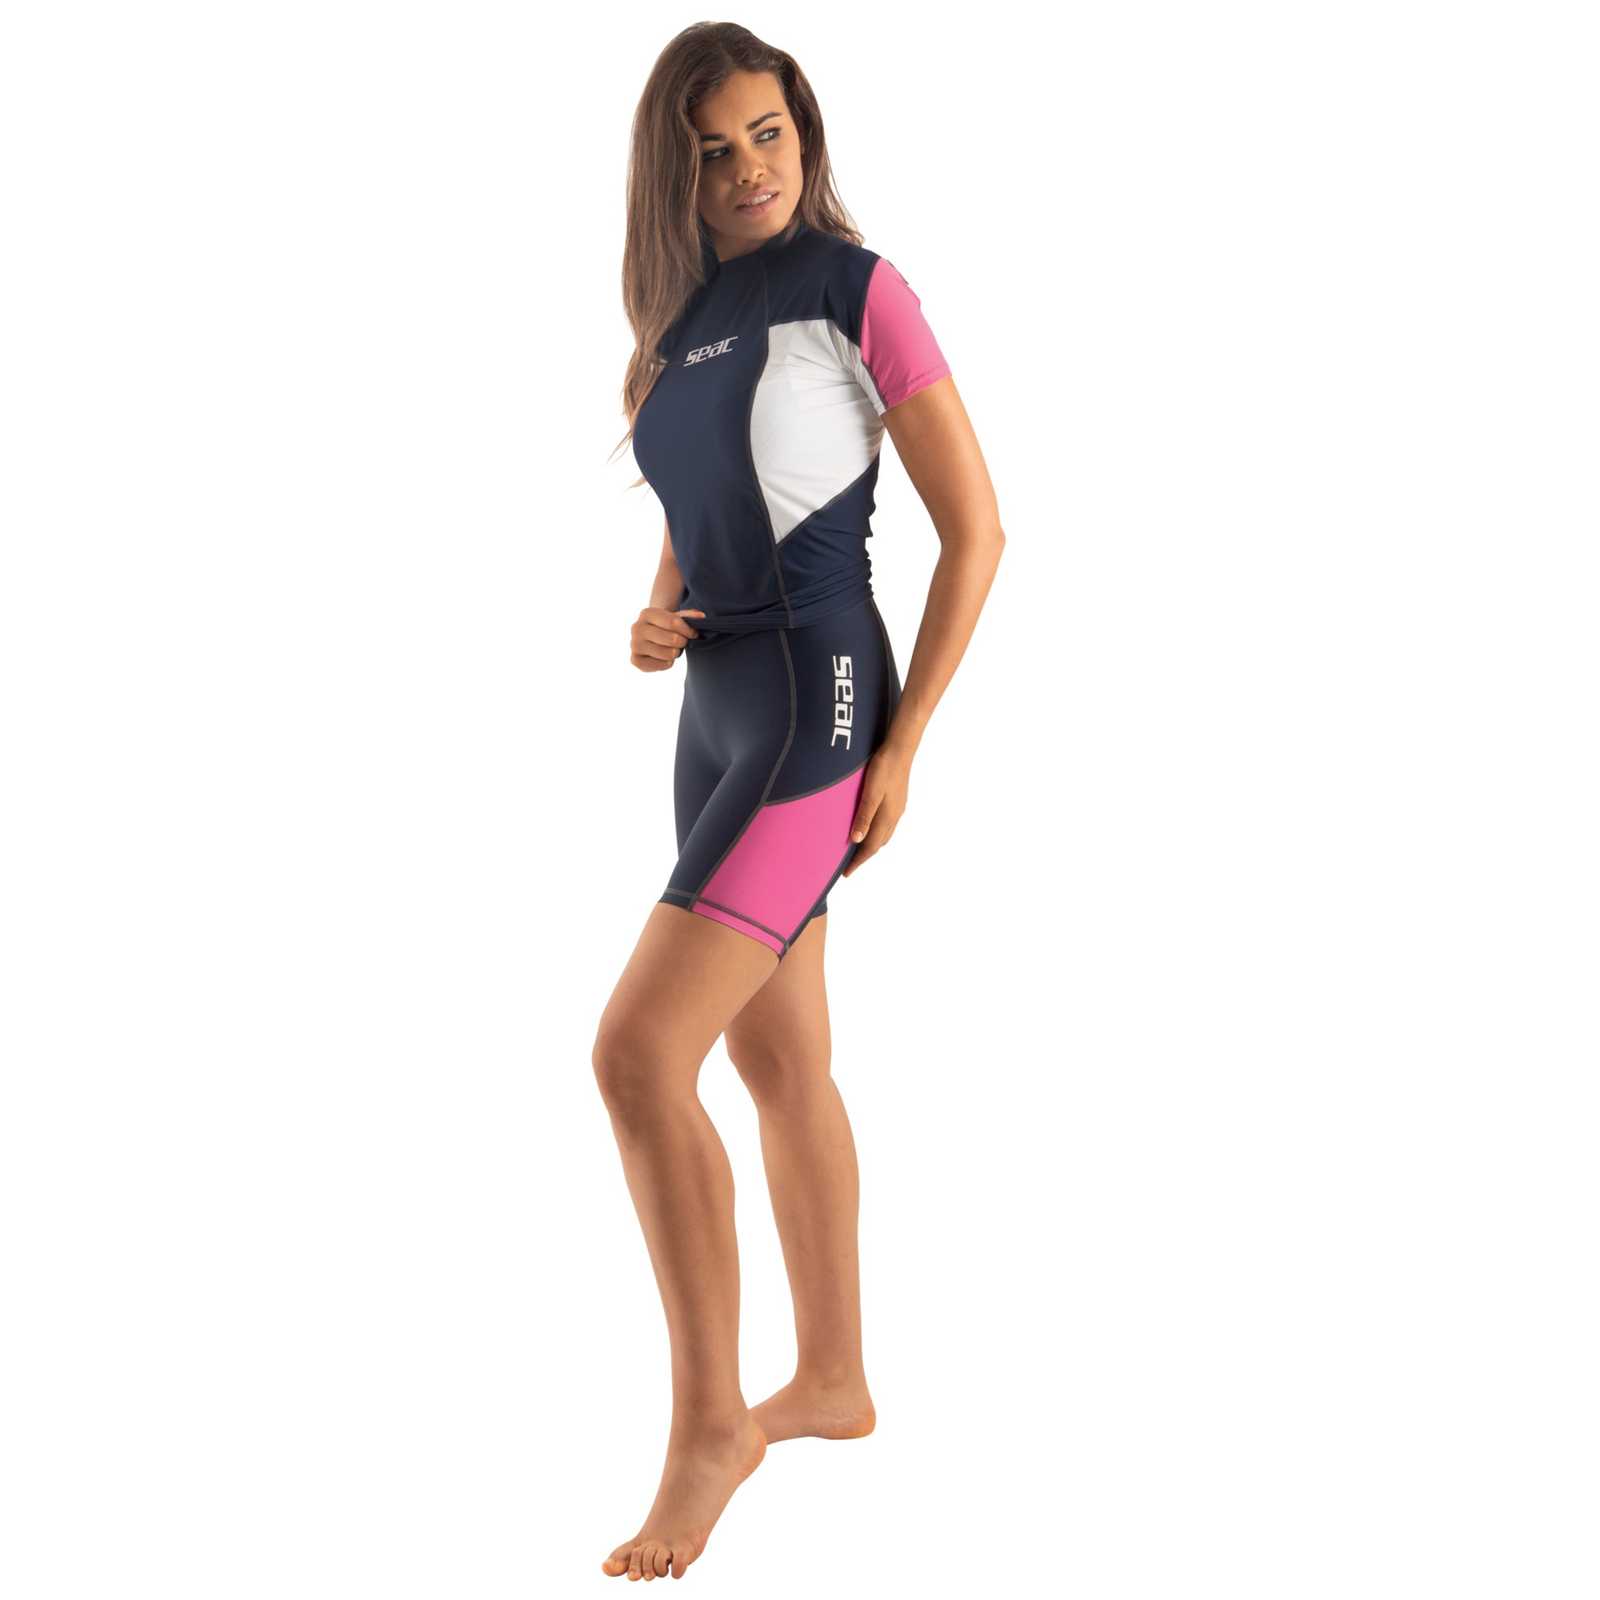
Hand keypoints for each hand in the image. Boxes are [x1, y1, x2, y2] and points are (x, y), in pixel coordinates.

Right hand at [630, 607, 704, 671]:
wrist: (650, 636)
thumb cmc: (666, 625)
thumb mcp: (677, 617)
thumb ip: (690, 616)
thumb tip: (702, 616)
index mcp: (647, 613)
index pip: (674, 623)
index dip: (688, 630)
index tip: (693, 633)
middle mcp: (637, 628)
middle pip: (673, 639)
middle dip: (683, 642)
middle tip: (681, 642)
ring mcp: (634, 645)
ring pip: (669, 654)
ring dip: (676, 653)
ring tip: (672, 648)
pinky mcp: (635, 660)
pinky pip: (662, 665)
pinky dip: (668, 663)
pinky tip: (663, 656)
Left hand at [841, 742, 910, 876]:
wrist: (900, 749)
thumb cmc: (883, 768)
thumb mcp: (870, 792)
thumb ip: (864, 816)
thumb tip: (856, 840)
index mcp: (887, 817)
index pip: (870, 846)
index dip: (858, 861)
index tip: (846, 873)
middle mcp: (894, 816)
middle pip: (878, 843)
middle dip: (864, 856)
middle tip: (849, 864)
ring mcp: (897, 809)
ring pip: (883, 834)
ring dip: (871, 844)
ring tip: (857, 849)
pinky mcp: (897, 800)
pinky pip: (886, 824)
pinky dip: (876, 832)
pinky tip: (870, 826)